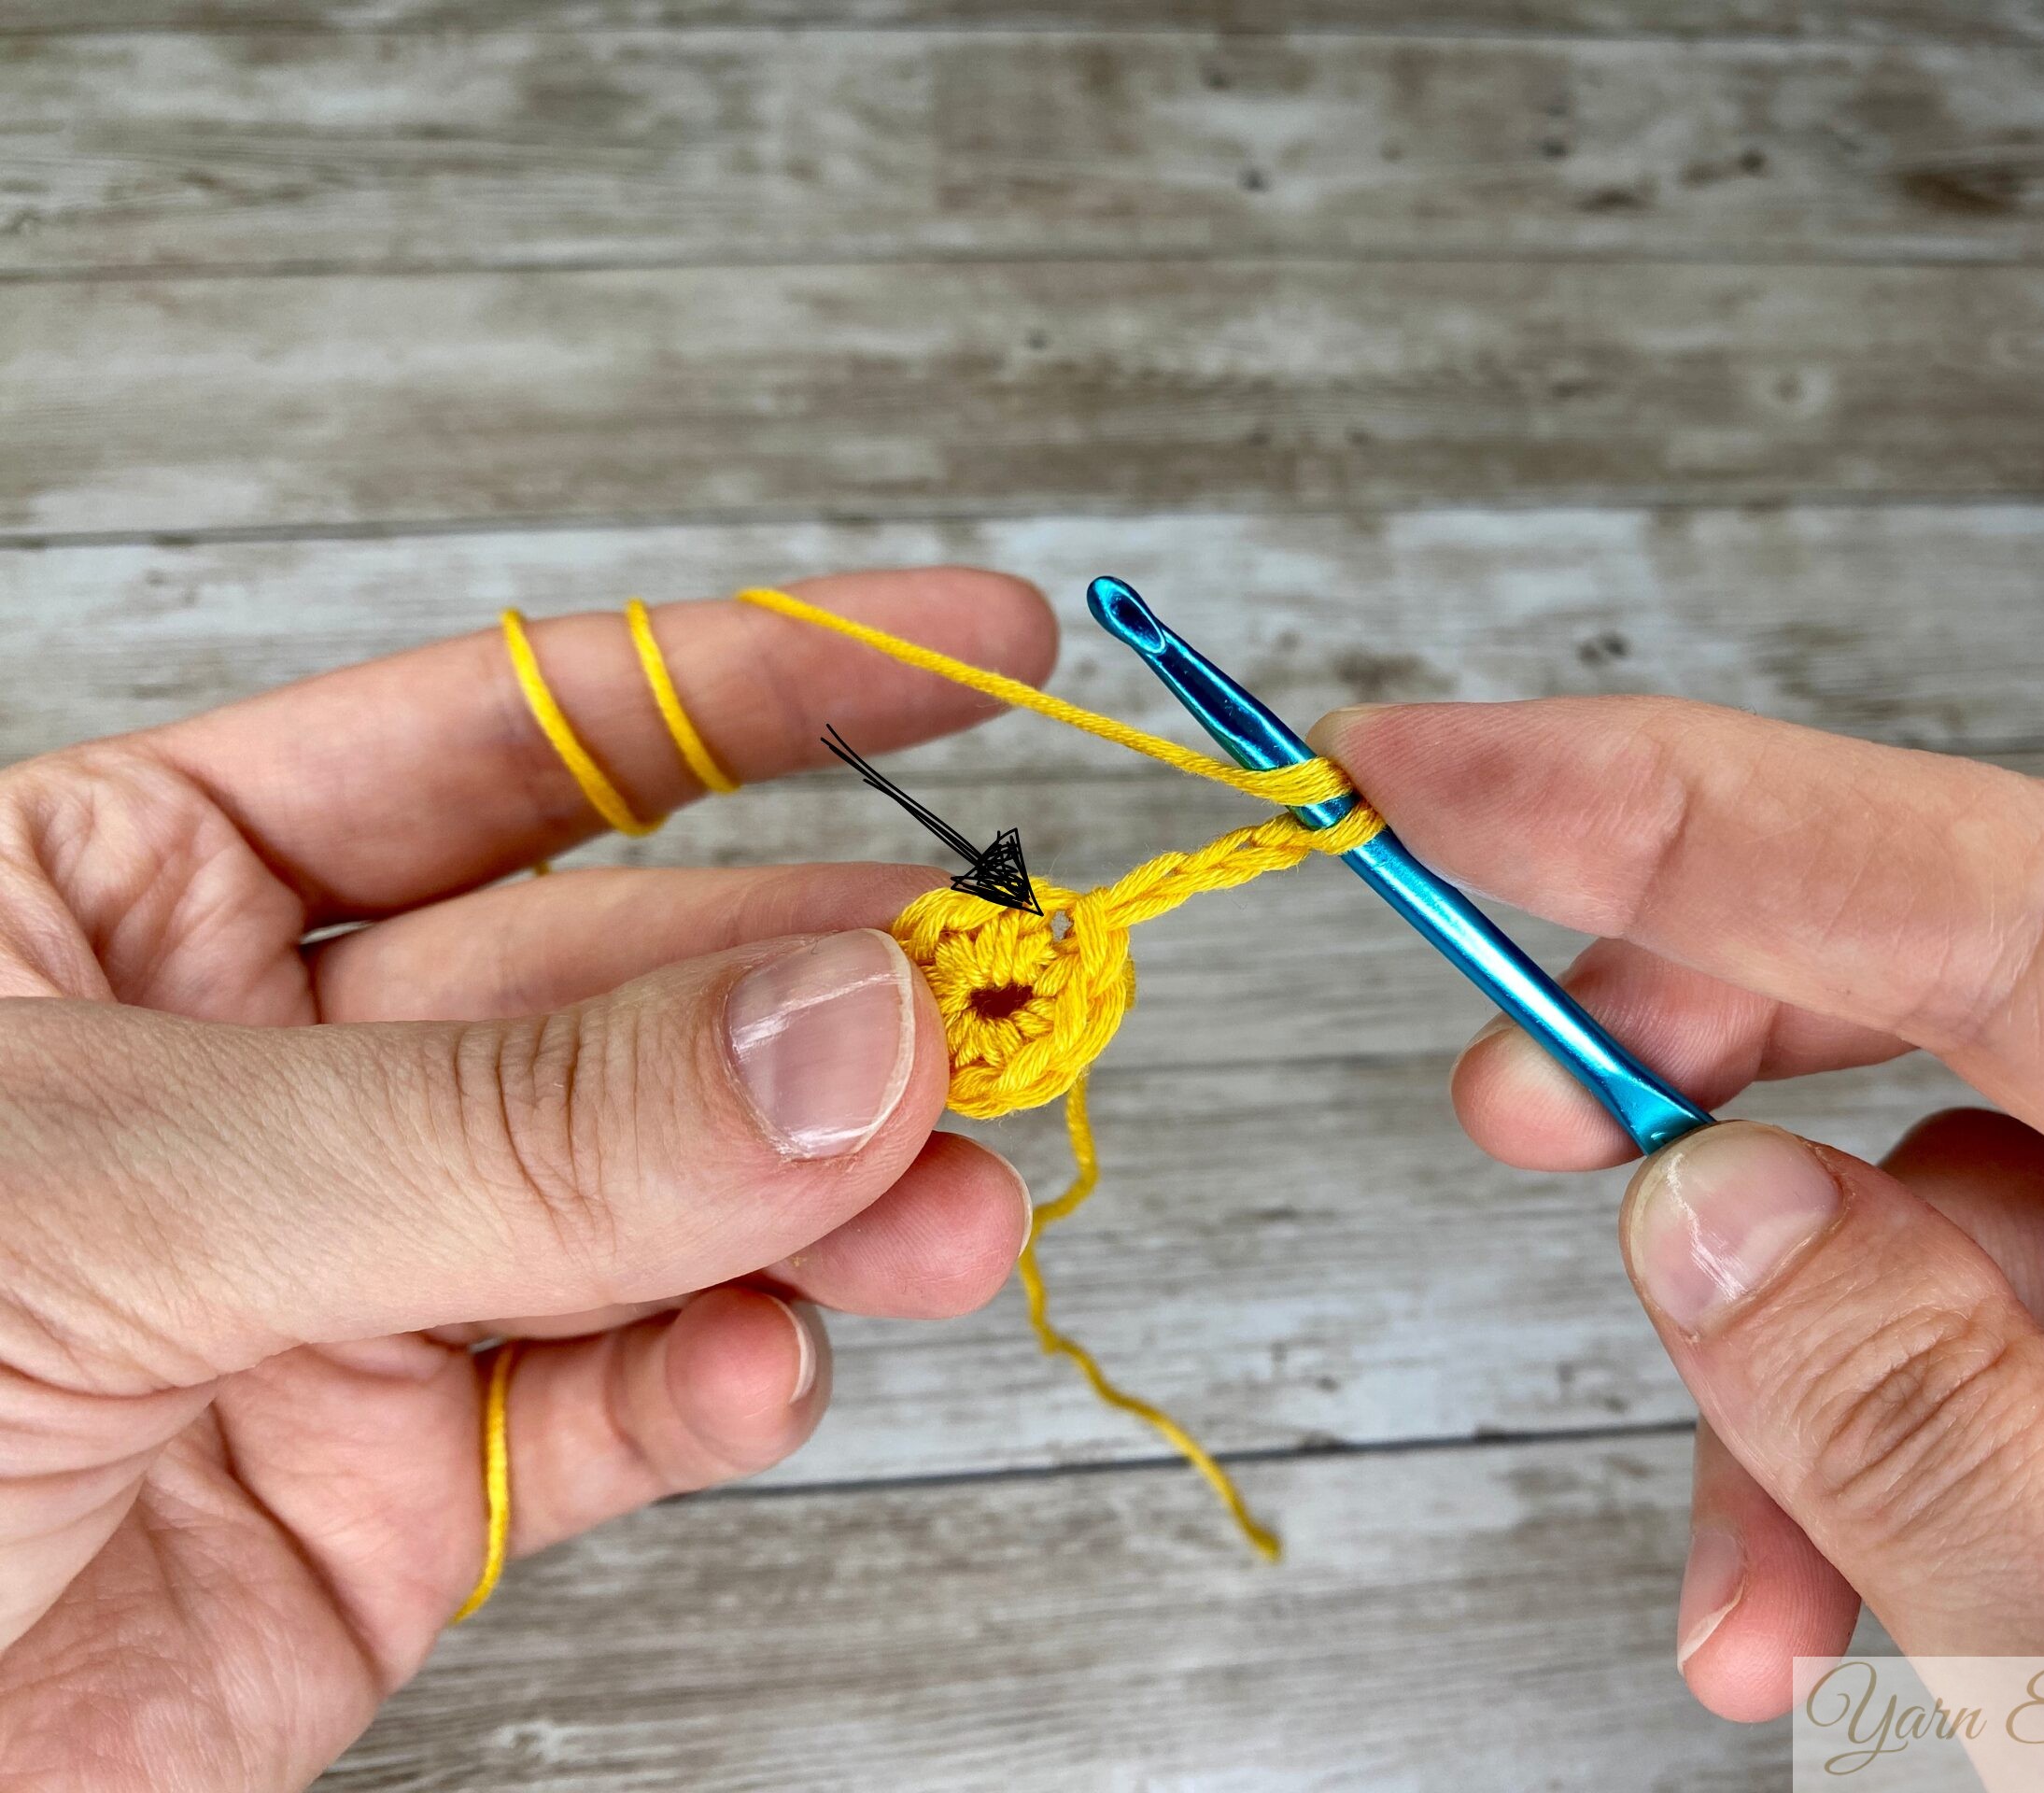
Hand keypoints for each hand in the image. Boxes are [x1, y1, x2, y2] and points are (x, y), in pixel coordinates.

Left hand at [0, 570, 1055, 1789]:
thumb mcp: (108, 1189)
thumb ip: (500, 1128)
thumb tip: (842, 1034)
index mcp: (133, 900)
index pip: (506, 739)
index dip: (758, 682)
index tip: (976, 650)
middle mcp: (267, 1081)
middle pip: (620, 987)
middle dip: (820, 994)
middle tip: (1000, 1001)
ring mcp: (343, 1293)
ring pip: (653, 1210)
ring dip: (826, 1205)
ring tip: (956, 1209)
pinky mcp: (391, 1507)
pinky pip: (604, 1420)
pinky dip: (714, 1390)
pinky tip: (768, 1360)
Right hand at [1315, 696, 2043, 1712]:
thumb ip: (1961, 1458)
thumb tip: (1701, 1209)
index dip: (1711, 814)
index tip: (1446, 769)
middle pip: (2012, 997)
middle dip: (1738, 1066)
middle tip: (1517, 1108)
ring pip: (1975, 1225)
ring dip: (1800, 1393)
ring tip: (1745, 1614)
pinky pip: (2010, 1359)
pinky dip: (1869, 1474)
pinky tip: (1814, 1624)